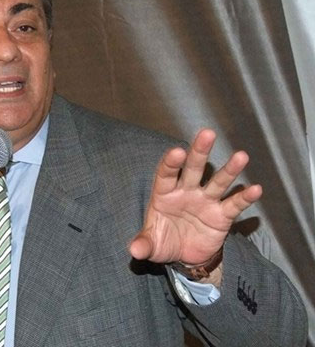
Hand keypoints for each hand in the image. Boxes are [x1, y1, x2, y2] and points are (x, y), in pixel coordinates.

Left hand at [129, 129, 261, 265]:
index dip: (171, 163)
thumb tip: (135, 250)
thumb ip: (143, 245)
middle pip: (193, 168)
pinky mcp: (222, 215)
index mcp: (165, 194)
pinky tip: (255, 189)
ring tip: (241, 156)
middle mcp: (186, 192)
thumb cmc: (163, 242)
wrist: (184, 256)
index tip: (177, 151)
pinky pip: (234, 204)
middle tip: (207, 133)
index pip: (166, 174)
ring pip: (218, 181)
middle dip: (199, 152)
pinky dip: (245, 197)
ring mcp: (205, 201)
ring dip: (229, 170)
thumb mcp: (151, 245)